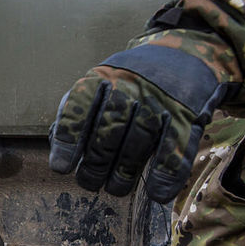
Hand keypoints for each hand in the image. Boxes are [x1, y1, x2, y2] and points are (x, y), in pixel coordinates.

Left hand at [49, 43, 229, 202]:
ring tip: (115, 188)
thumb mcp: (98, 84)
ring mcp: (161, 100)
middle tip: (89, 182)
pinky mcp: (187, 113)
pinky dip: (166, 174)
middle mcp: (130, 87)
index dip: (68, 141)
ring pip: (139, 141)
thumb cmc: (128, 80)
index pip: (79, 109)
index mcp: (102, 78)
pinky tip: (157, 193)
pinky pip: (176, 147)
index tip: (61, 168)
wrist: (185, 52)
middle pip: (109, 131)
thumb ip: (78, 113)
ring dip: (125, 173)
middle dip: (96, 164)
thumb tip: (57, 146)